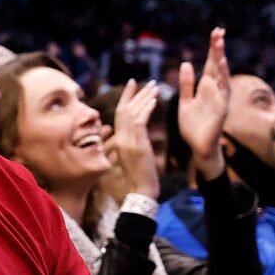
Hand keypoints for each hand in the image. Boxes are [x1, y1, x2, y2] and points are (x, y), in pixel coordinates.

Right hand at [110, 81, 161, 205]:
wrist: (141, 193)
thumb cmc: (140, 178)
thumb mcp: (134, 156)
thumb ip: (133, 142)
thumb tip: (137, 130)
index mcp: (119, 141)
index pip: (120, 114)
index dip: (126, 97)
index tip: (132, 83)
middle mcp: (120, 139)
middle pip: (124, 110)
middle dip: (136, 94)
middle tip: (147, 81)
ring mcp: (127, 142)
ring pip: (132, 113)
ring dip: (144, 98)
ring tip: (154, 87)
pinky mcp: (137, 146)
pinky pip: (140, 122)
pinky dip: (147, 109)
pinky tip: (155, 100)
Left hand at [174, 29, 231, 182]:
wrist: (198, 147)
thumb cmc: (193, 126)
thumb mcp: (185, 101)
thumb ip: (186, 84)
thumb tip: (186, 63)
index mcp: (206, 87)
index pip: (210, 63)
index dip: (213, 49)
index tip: (215, 32)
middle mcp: (215, 91)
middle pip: (217, 66)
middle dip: (218, 49)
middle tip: (218, 31)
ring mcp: (220, 100)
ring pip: (222, 77)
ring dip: (220, 62)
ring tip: (219, 46)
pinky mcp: (220, 110)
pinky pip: (222, 94)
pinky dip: (221, 82)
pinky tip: (218, 70)